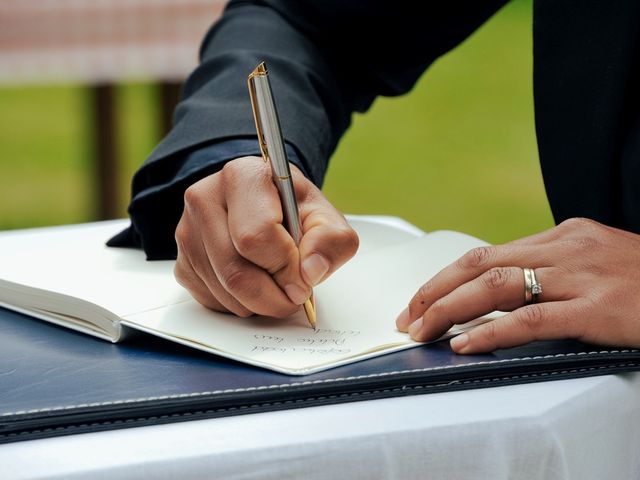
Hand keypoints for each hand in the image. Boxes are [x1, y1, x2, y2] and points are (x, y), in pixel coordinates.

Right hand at [174, 156, 358, 316]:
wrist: (266, 208)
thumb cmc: (292, 211)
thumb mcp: (324, 217)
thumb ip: (331, 241)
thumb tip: (311, 270)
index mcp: (243, 176)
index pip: (256, 237)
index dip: (285, 268)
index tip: (303, 277)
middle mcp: (205, 198)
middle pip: (235, 272)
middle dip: (273, 295)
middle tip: (294, 294)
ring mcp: (187, 231)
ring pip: (224, 292)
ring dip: (258, 303)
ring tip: (275, 283)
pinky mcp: (182, 262)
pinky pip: (211, 301)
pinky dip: (239, 305)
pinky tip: (254, 284)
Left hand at [396, 218, 639, 352]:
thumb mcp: (595, 262)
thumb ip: (551, 270)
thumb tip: (501, 293)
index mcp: (562, 235)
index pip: (486, 253)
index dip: (446, 277)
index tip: (421, 299)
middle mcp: (566, 248)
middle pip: (479, 264)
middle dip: (434, 291)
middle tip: (408, 316)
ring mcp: (581, 276)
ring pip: (496, 287)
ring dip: (449, 309)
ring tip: (422, 331)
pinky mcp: (598, 309)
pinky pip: (531, 319)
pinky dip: (491, 331)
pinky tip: (465, 344)